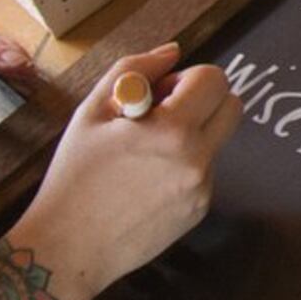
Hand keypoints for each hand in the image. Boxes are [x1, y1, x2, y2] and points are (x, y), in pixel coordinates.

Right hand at [3, 40, 241, 299]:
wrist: (68, 248)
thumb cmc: (74, 177)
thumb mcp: (92, 112)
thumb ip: (134, 70)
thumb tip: (172, 51)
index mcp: (172, 131)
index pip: (215, 80)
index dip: (187, 78)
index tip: (159, 94)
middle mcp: (197, 160)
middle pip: (231, 107)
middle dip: (202, 100)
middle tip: (160, 115)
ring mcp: (202, 189)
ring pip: (216, 140)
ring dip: (191, 135)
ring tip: (143, 155)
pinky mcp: (199, 211)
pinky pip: (203, 171)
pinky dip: (183, 166)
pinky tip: (145, 182)